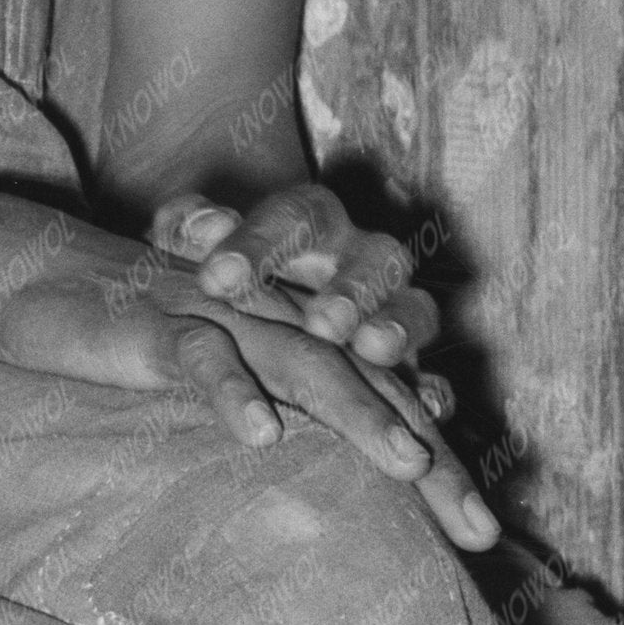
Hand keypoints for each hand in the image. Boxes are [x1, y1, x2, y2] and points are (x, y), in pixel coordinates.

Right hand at [0, 226, 497, 553]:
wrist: (36, 276)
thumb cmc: (136, 343)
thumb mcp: (221, 385)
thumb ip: (287, 419)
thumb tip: (363, 481)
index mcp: (302, 336)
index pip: (389, 400)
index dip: (443, 462)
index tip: (484, 537)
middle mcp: (280, 319)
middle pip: (373, 384)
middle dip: (430, 454)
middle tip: (479, 528)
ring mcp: (222, 315)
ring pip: (307, 361)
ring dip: (361, 413)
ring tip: (408, 465)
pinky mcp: (155, 322)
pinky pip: (203, 355)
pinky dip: (232, 391)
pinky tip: (261, 435)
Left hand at [148, 178, 444, 396]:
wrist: (242, 313)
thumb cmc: (218, 273)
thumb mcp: (191, 246)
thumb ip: (189, 227)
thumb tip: (205, 223)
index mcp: (309, 221)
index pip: (293, 218)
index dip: (259, 245)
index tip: (216, 279)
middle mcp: (360, 257)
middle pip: (373, 259)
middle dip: (350, 290)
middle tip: (320, 324)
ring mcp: (391, 307)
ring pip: (414, 307)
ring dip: (397, 328)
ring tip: (373, 350)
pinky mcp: (408, 360)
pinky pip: (434, 371)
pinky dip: (434, 389)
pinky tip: (428, 406)